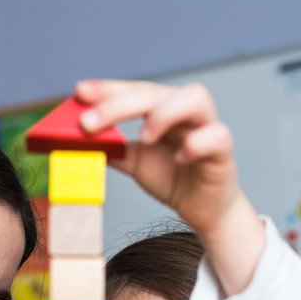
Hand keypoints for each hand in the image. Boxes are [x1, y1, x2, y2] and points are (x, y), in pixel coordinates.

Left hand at [75, 78, 264, 292]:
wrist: (203, 210)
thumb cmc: (173, 179)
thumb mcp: (135, 163)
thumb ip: (112, 149)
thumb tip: (78, 141)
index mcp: (162, 109)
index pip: (135, 90)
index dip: (108, 89)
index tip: (79, 92)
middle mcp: (185, 111)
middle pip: (155, 92)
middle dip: (119, 104)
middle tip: (88, 123)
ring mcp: (207, 127)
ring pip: (195, 98)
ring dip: (164, 113)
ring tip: (144, 138)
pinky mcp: (222, 150)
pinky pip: (216, 136)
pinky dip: (196, 144)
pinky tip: (180, 158)